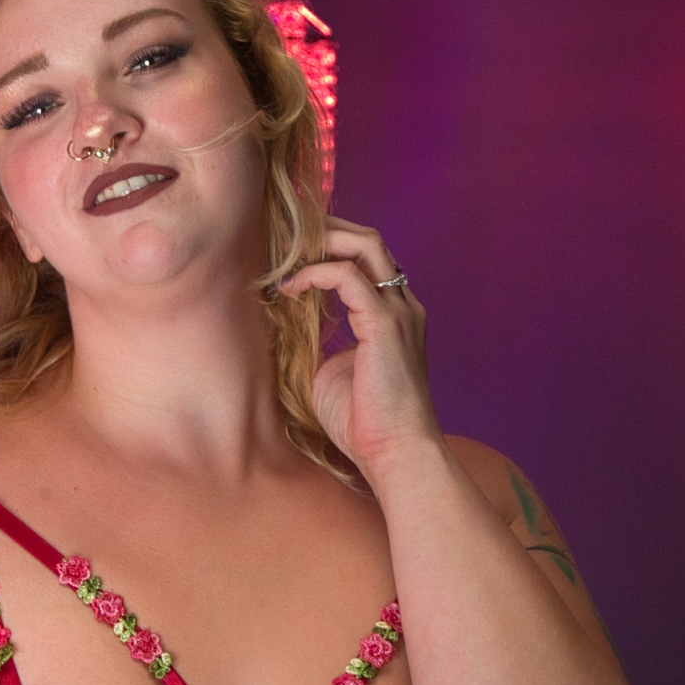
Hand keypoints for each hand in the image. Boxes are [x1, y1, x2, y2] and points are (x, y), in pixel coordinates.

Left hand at [280, 216, 440, 477]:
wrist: (394, 453)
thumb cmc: (364, 423)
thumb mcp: (331, 372)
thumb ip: (319, 343)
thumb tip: (286, 325)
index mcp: (394, 317)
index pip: (368, 261)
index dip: (330, 249)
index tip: (289, 257)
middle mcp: (402, 307)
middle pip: (369, 241)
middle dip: (325, 232)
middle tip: (282, 242)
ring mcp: (398, 312)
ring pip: (364, 246)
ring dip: (320, 243)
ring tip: (284, 256)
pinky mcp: (384, 325)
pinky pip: (348, 277)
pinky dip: (315, 273)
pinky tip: (289, 288)